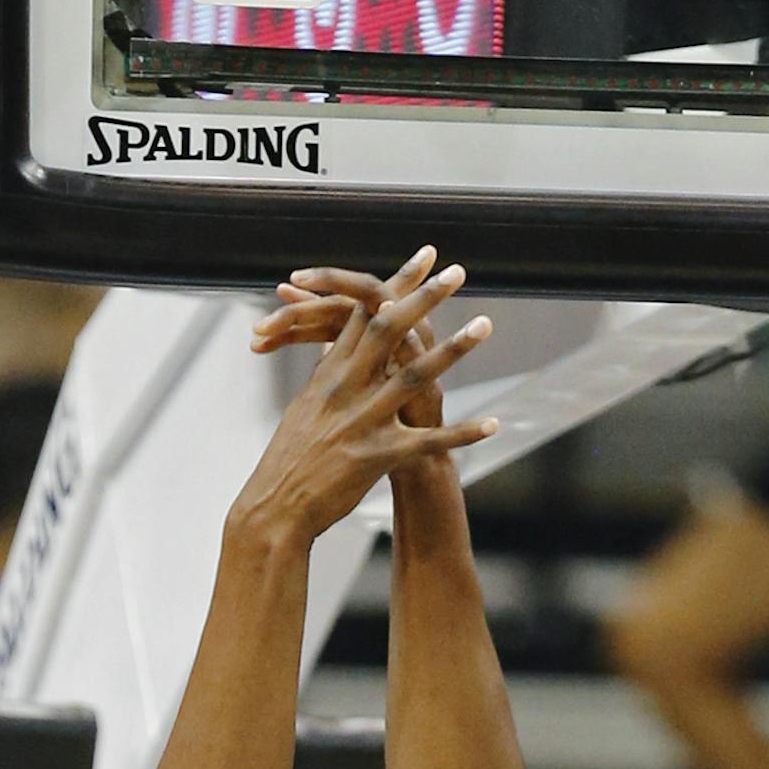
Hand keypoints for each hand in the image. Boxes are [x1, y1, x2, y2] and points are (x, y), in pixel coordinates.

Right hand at [235, 250, 495, 544]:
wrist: (275, 508)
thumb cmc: (288, 461)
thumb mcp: (302, 409)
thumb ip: (324, 377)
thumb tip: (331, 348)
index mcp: (329, 374)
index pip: (363, 315)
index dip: (395, 284)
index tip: (424, 259)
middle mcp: (346, 388)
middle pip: (388, 329)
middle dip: (424, 297)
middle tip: (457, 272)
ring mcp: (362, 420)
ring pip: (414, 374)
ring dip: (454, 348)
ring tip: (485, 324)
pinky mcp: (377, 456)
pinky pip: (428, 442)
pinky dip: (462, 433)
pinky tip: (493, 423)